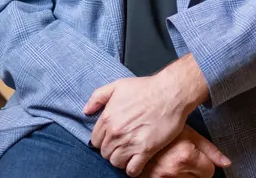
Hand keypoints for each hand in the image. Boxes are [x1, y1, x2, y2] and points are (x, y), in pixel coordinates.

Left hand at [84, 55, 215, 175]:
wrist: (170, 93)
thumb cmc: (146, 88)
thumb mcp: (117, 86)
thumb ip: (98, 97)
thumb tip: (86, 111)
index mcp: (107, 118)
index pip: (95, 140)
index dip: (103, 141)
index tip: (112, 139)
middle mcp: (116, 132)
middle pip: (105, 153)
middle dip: (112, 150)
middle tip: (122, 146)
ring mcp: (130, 142)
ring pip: (116, 162)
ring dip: (122, 160)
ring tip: (129, 154)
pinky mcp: (146, 150)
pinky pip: (132, 170)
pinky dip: (133, 169)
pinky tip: (137, 162)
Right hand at [142, 126, 232, 177]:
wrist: (133, 129)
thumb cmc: (162, 127)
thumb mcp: (188, 133)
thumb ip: (209, 149)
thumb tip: (226, 163)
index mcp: (185, 156)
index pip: (209, 171)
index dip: (203, 162)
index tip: (194, 155)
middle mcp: (173, 170)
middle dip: (193, 170)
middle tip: (181, 156)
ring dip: (182, 175)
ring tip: (172, 160)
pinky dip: (170, 177)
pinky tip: (164, 167)